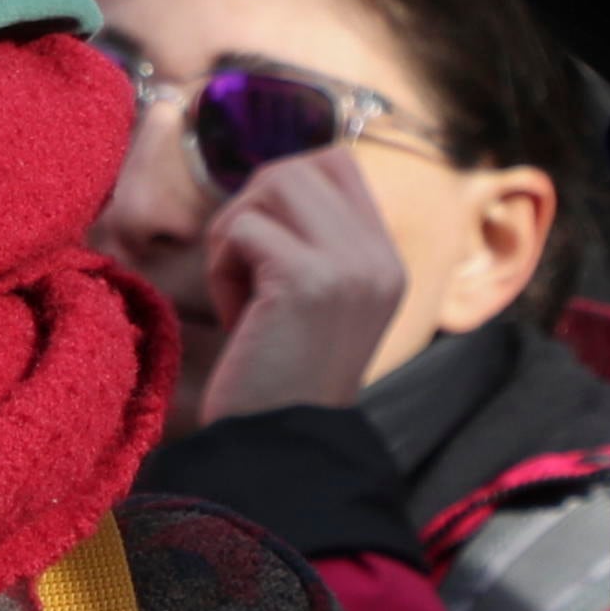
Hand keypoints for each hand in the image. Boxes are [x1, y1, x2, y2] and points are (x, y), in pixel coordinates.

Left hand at [192, 146, 412, 420]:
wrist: (282, 449)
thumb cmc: (281, 375)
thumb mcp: (318, 300)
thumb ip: (312, 240)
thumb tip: (269, 177)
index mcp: (387, 260)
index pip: (338, 161)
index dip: (284, 183)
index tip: (262, 242)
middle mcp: (379, 258)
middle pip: (296, 167)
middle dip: (251, 208)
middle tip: (246, 271)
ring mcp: (349, 266)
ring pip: (271, 184)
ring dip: (236, 232)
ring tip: (241, 289)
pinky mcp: (306, 280)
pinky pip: (243, 230)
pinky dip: (223, 267)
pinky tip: (238, 317)